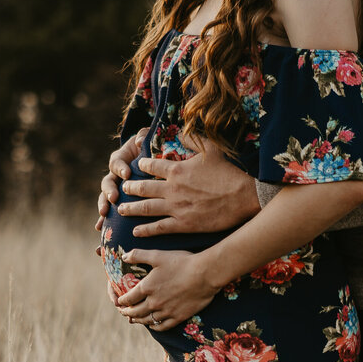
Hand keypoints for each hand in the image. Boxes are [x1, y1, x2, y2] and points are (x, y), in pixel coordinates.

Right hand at [94, 129, 146, 245]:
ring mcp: (115, 189)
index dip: (120, 168)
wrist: (151, 161)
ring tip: (104, 215)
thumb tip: (139, 141)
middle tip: (114, 197)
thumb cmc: (150, 148)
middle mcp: (114, 176)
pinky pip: (110, 212)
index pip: (116, 163)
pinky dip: (104, 221)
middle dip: (109, 190)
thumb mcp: (148, 138)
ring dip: (103, 205)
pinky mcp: (119, 201)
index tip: (127, 173)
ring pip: (105, 198)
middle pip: (107, 183)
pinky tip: (99, 228)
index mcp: (120, 160)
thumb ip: (143, 136)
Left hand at [116, 249, 220, 331]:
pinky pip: (162, 327)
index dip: (121, 301)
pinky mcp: (178, 317)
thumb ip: (138, 255)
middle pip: (135, 312)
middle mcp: (154, 302)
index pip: (128, 299)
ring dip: (138, 320)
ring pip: (147, 320)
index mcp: (146, 288)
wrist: (205, 274)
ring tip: (134, 319)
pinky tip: (153, 325)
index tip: (118, 301)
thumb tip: (123, 256)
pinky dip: (154, 327)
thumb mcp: (158, 255)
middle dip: (127, 312)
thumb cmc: (182, 262)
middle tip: (123, 312)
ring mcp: (166, 311)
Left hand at [119, 135, 260, 237]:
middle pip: (142, 188)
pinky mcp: (183, 224)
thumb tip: (181, 130)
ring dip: (130, 209)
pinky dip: (145, 230)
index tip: (136, 166)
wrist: (242, 197)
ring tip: (120, 209)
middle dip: (129, 188)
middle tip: (122, 188)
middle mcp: (171, 189)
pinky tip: (135, 231)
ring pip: (145, 208)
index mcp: (176, 169)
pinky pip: (158, 228)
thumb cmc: (228, 173)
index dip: (141, 165)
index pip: (151, 165)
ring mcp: (175, 208)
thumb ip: (192, 139)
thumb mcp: (211, 149)